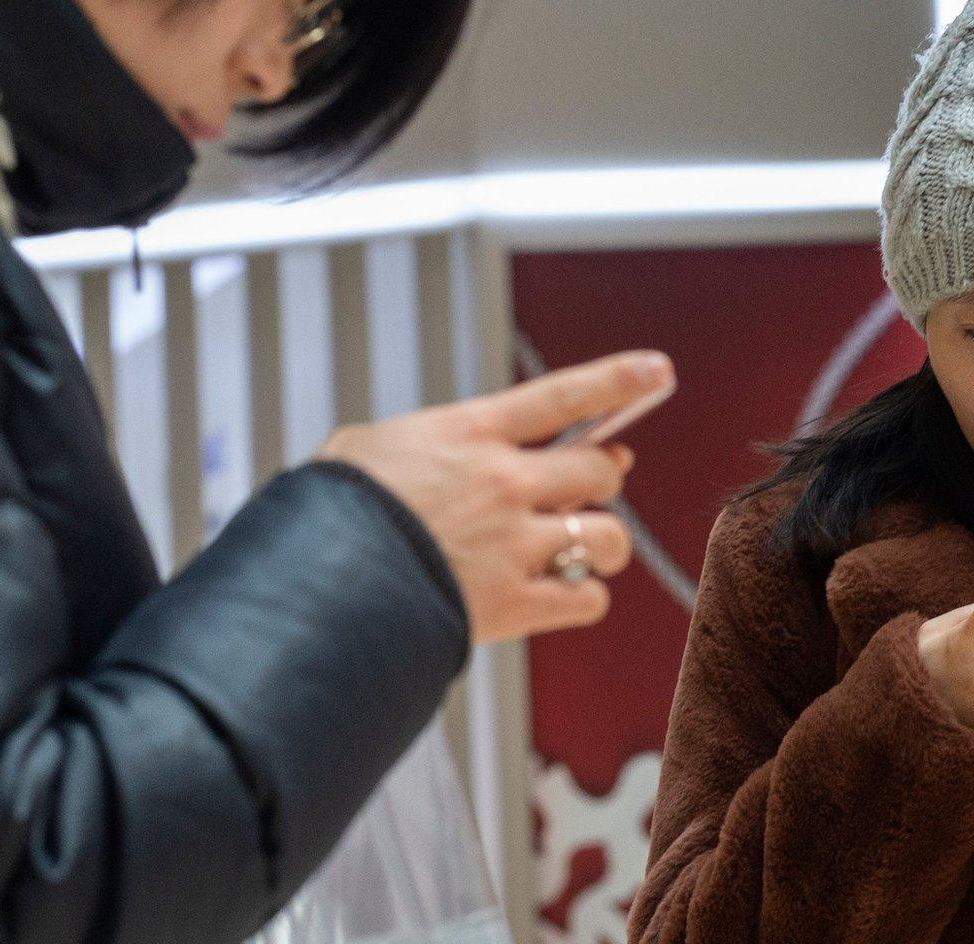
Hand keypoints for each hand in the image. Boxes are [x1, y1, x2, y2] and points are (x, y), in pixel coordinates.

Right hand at [317, 350, 674, 643]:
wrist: (318, 585)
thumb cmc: (329, 515)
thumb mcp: (363, 449)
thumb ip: (414, 446)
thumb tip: (420, 457)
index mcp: (468, 434)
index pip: (562, 395)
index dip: (617, 379)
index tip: (655, 370)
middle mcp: (504, 483)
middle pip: (601, 469)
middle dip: (603, 476)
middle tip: (588, 485)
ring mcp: (516, 544)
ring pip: (609, 536)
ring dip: (601, 542)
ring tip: (580, 548)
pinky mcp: (517, 603)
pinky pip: (588, 600)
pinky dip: (581, 599)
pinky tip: (559, 596)